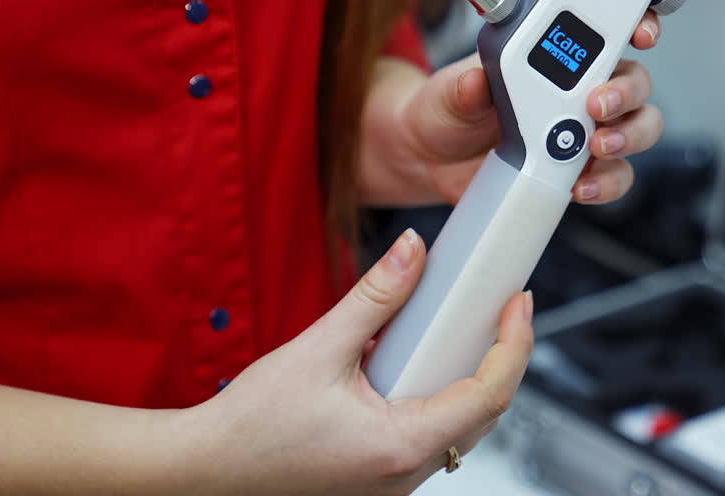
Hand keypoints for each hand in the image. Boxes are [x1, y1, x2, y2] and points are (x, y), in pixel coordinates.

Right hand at [164, 229, 533, 495]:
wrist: (204, 470)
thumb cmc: (250, 427)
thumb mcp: (318, 349)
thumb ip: (374, 297)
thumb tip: (414, 251)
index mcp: (401, 446)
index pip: (489, 394)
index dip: (515, 344)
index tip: (520, 303)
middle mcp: (405, 473)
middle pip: (483, 413)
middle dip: (498, 357)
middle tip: (500, 308)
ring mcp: (392, 480)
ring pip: (457, 428)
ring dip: (466, 378)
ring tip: (461, 327)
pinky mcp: (376, 476)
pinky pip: (425, 435)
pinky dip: (432, 396)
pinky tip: (412, 361)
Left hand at [403, 9, 663, 203]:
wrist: (432, 159)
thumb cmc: (448, 109)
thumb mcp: (448, 92)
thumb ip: (465, 87)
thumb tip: (476, 81)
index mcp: (556, 54)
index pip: (610, 30)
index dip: (638, 25)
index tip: (642, 34)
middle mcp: (579, 88)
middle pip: (636, 83)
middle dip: (627, 92)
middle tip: (597, 105)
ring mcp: (583, 130)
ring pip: (638, 128)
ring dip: (629, 136)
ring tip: (597, 147)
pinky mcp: (577, 169)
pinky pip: (614, 176)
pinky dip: (607, 182)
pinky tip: (581, 186)